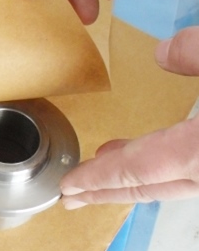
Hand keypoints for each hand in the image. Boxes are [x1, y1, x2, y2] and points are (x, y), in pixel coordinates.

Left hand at [60, 26, 198, 208]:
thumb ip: (197, 52)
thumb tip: (163, 53)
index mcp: (198, 152)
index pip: (134, 170)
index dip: (96, 179)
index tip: (66, 187)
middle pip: (145, 187)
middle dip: (103, 191)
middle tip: (70, 198)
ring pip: (166, 183)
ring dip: (129, 178)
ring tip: (97, 170)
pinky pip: (184, 172)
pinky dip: (157, 167)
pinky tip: (148, 152)